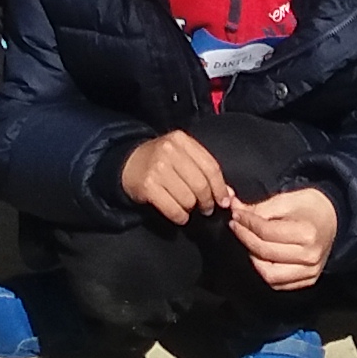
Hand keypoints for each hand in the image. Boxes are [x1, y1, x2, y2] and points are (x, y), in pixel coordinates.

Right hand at [118, 127, 233, 223]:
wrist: (128, 163)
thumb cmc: (161, 161)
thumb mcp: (182, 156)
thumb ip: (204, 170)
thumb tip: (228, 195)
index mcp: (181, 140)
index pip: (210, 167)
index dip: (220, 187)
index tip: (224, 201)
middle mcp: (169, 151)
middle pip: (200, 184)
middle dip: (207, 201)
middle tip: (206, 208)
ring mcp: (157, 168)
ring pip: (188, 198)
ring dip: (191, 209)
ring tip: (188, 208)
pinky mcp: (148, 186)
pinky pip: (173, 209)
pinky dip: (180, 217)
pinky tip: (179, 215)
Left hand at [228, 183, 339, 290]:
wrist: (334, 219)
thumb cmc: (311, 207)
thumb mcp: (287, 199)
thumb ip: (261, 207)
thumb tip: (236, 209)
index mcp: (307, 233)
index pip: (266, 232)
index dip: (246, 222)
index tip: (236, 214)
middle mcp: (310, 256)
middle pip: (265, 252)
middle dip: (245, 237)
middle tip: (236, 225)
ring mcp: (310, 272)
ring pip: (269, 274)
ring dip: (254, 258)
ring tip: (249, 241)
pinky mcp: (308, 280)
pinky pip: (278, 283)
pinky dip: (265, 271)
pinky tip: (261, 255)